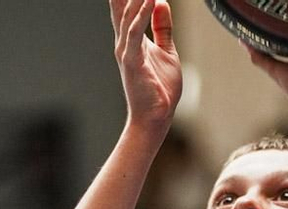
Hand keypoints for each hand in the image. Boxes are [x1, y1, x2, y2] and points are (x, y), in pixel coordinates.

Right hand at [111, 0, 180, 127]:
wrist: (154, 119)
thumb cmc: (159, 89)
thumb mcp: (167, 52)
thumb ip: (162, 28)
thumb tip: (161, 3)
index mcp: (131, 37)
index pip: (125, 5)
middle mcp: (124, 41)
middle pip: (121, 4)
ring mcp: (126, 50)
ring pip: (127, 14)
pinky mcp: (132, 61)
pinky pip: (135, 33)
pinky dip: (141, 15)